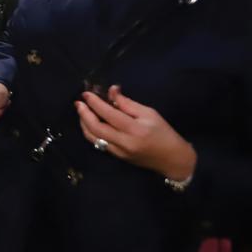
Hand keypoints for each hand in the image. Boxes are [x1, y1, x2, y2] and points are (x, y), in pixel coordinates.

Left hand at [75, 85, 196, 180]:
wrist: (173, 160)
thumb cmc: (164, 133)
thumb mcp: (149, 113)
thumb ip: (127, 103)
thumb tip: (111, 91)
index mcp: (135, 129)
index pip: (108, 114)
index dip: (94, 103)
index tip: (86, 94)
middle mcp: (124, 142)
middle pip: (95, 128)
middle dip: (83, 114)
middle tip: (78, 103)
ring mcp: (119, 152)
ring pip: (93, 137)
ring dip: (84, 123)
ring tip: (82, 111)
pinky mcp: (117, 157)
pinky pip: (98, 143)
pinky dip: (91, 132)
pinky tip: (90, 123)